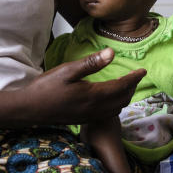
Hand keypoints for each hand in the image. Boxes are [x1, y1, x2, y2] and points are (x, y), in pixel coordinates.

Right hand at [21, 48, 144, 124]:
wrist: (29, 110)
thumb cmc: (46, 87)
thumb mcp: (67, 70)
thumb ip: (91, 63)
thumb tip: (112, 53)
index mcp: (93, 95)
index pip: (121, 86)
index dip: (134, 78)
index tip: (143, 70)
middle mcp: (95, 108)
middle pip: (122, 99)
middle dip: (131, 87)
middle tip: (136, 76)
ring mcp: (89, 116)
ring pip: (116, 108)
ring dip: (124, 97)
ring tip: (126, 86)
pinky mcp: (83, 120)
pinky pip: (107, 114)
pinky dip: (115, 105)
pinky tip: (109, 99)